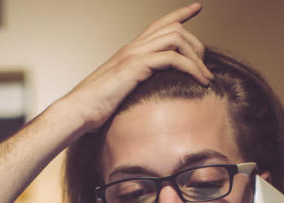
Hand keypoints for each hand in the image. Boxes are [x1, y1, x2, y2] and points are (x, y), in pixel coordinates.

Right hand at [57, 3, 213, 133]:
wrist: (77, 111)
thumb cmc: (95, 107)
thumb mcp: (120, 91)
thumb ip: (135, 85)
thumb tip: (149, 93)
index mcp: (130, 51)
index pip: (158, 24)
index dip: (180, 13)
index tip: (197, 7)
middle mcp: (133, 47)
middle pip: (174, 28)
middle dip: (196, 44)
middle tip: (206, 67)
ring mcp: (133, 55)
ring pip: (176, 38)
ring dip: (196, 57)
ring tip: (206, 78)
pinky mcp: (135, 67)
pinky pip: (172, 58)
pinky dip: (191, 68)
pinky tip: (199, 82)